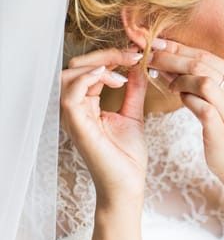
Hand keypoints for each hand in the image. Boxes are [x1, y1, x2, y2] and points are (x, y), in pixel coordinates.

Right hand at [60, 48, 147, 208]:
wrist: (128, 184)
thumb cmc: (128, 156)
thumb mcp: (133, 115)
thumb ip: (133, 91)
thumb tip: (138, 68)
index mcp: (87, 105)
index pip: (89, 70)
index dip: (111, 57)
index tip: (136, 54)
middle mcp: (75, 108)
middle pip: (75, 67)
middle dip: (104, 55)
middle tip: (131, 55)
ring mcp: (73, 117)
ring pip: (69, 75)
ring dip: (97, 65)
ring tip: (122, 72)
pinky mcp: (76, 125)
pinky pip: (71, 93)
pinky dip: (88, 79)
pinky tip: (113, 78)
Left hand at [148, 39, 223, 205]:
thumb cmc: (222, 127)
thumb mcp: (212, 99)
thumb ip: (192, 80)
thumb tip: (166, 62)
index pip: (205, 55)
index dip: (178, 47)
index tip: (155, 43)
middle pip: (202, 64)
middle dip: (171, 58)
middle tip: (150, 57)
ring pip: (203, 82)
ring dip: (180, 79)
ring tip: (170, 84)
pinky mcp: (223, 129)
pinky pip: (203, 107)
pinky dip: (187, 99)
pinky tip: (180, 99)